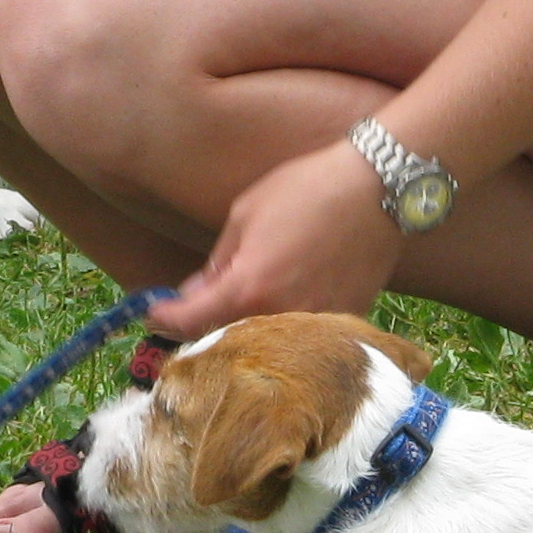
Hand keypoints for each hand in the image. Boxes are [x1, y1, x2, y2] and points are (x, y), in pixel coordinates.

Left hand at [152, 137, 403, 340]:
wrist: (380, 188)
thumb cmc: (309, 189)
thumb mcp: (247, 213)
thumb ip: (218, 261)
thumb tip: (197, 290)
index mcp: (247, 287)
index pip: (188, 321)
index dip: (163, 318)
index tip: (152, 313)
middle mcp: (279, 316)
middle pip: (224, 342)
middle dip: (201, 330)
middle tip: (189, 314)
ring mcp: (315, 325)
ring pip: (265, 344)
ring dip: (243, 333)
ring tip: (234, 313)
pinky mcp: (343, 323)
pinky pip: (301, 338)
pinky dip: (284, 329)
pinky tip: (280, 309)